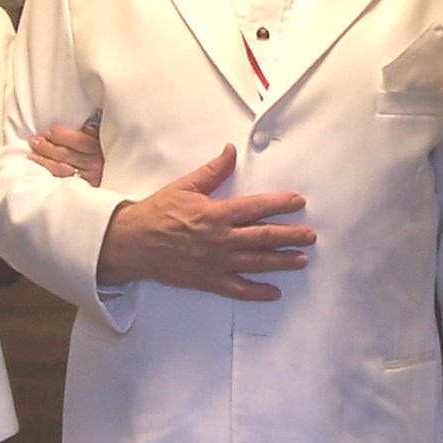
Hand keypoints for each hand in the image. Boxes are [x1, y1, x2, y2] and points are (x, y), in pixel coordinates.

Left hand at [29, 121, 104, 185]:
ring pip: (62, 170)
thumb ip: (96, 134)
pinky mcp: (85, 191)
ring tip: (32, 156)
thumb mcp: (106, 142)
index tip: (48, 132)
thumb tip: (85, 128)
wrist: (115, 190)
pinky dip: (50, 177)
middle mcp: (95, 165)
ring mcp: (89, 180)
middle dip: (47, 147)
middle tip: (34, 141)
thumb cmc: (109, 157)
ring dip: (44, 162)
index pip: (78, 140)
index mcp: (100, 149)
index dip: (61, 135)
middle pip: (66, 155)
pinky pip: (63, 184)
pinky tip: (41, 173)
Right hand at [94, 144, 312, 300]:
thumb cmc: (157, 213)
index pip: (257, 207)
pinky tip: (273, 292)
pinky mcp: (208, 281)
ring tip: (301, 259)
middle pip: (264, 237)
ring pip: (257, 263)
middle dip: (291, 235)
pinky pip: (238, 289)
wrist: (132, 243)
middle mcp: (221, 240)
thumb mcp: (185, 186)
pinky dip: (257, 292)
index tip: (299, 202)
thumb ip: (213, 171)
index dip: (281, 204)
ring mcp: (216, 263)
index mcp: (216, 214)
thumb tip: (231, 150)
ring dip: (282, 261)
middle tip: (310, 235)